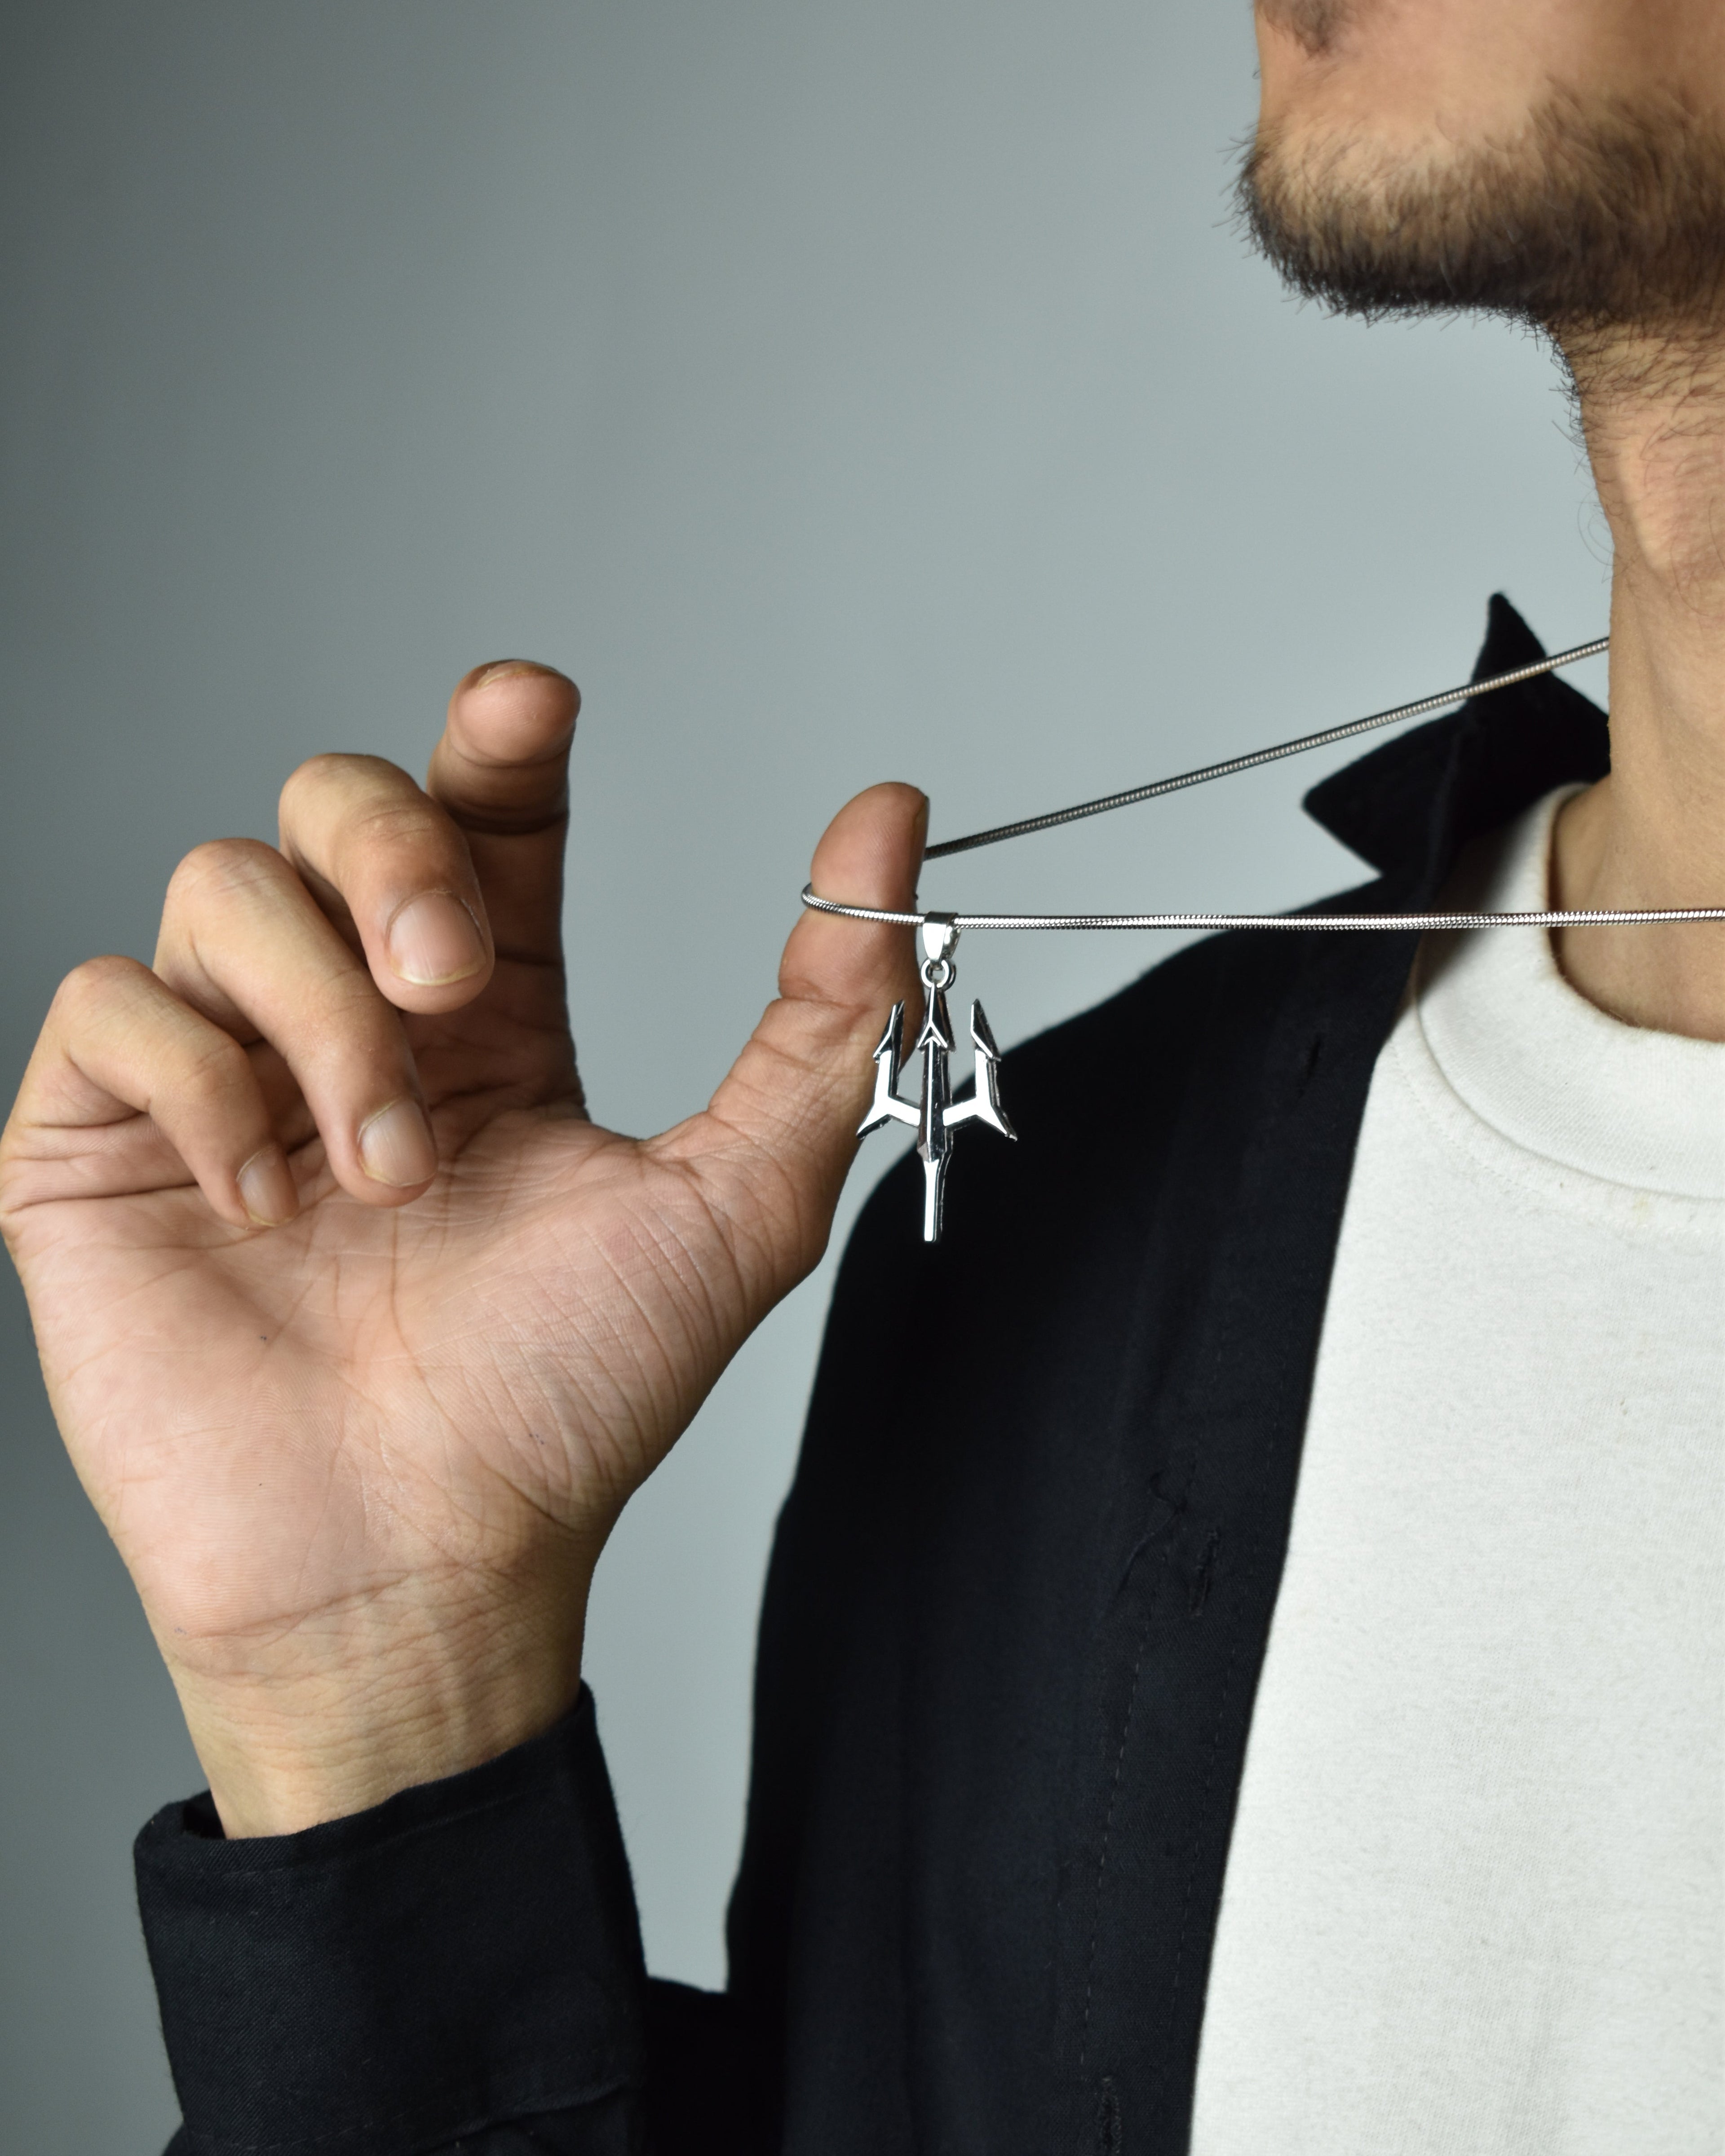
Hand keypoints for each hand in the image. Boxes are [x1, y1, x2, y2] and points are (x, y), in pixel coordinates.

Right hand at [1, 662, 923, 1833]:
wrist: (420, 1565)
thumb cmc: (567, 1402)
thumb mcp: (736, 1199)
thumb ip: (821, 1012)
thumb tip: (892, 818)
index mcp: (495, 1024)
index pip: (480, 815)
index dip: (496, 739)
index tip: (530, 702)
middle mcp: (354, 1024)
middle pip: (331, 799)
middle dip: (393, 851)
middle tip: (454, 979)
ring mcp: (222, 1075)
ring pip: (222, 885)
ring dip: (319, 1015)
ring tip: (381, 1168)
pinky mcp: (104, 1139)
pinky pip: (109, 1004)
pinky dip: (198, 1083)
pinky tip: (263, 1202)